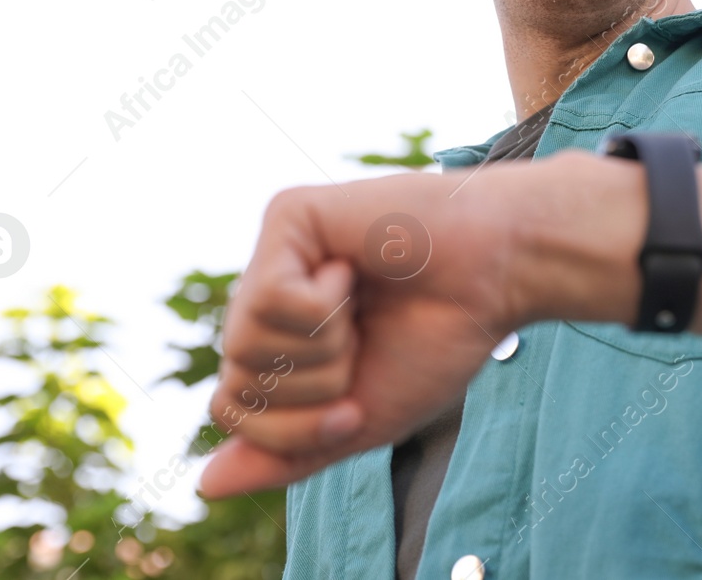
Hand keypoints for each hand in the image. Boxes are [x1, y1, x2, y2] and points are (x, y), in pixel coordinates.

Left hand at [198, 169, 521, 498]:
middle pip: (235, 380)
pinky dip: (324, 307)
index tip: (357, 409)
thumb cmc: (441, 339)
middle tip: (366, 347)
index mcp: (283, 342)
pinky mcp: (286, 216)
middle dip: (311, 391)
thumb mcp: (360, 421)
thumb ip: (286, 452)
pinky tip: (355, 269)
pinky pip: (269, 300)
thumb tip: (203, 486)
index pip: (232, 408)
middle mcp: (267, 295)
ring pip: (244, 342)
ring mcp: (273, 254)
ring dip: (324, 347)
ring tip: (363, 305)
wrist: (497, 277)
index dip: (292, 429)